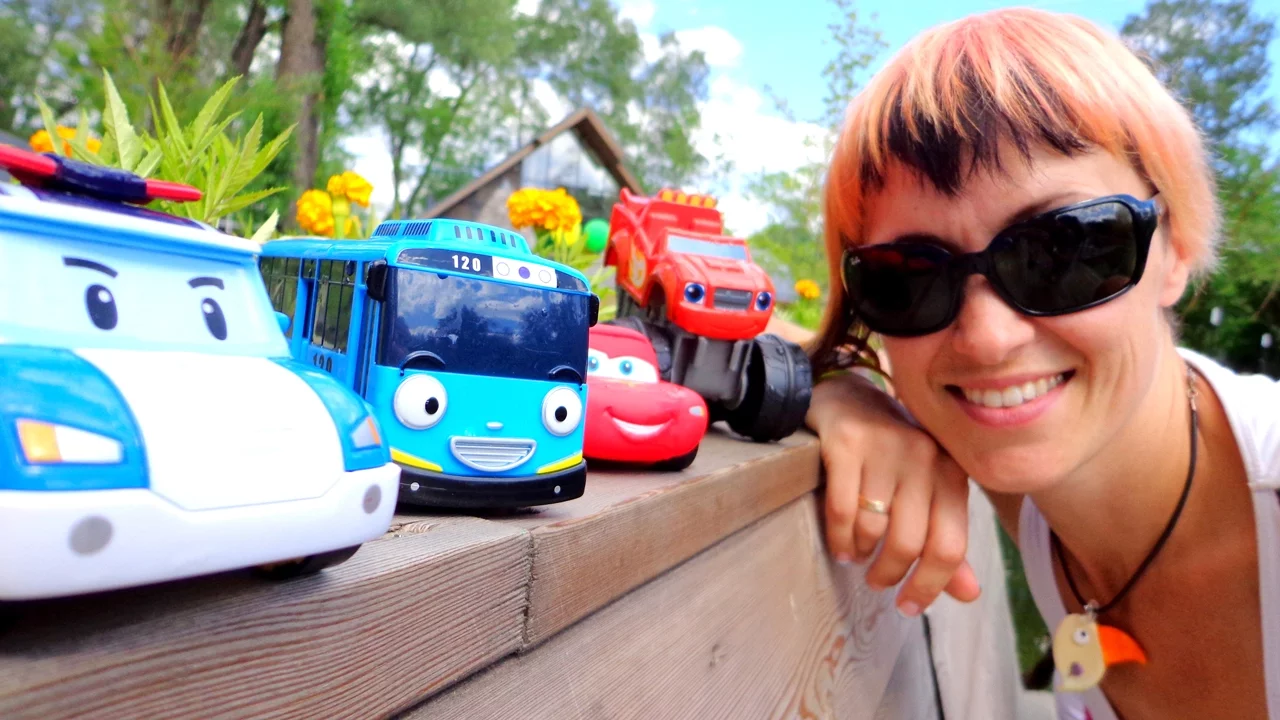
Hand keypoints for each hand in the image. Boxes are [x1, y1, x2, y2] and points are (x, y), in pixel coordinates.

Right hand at [807, 371, 981, 614]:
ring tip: (854, 554)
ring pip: (873, 527)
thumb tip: (970, 594)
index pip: (950, 545)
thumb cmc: (893, 456)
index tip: (908, 607)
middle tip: (876, 582)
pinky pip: (841, 509)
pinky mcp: (846, 443)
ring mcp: (885, 447)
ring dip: (860, 552)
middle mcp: (924, 456)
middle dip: (888, 573)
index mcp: (952, 472)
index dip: (930, 585)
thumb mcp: (926, 492)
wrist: (848, 399)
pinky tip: (839, 544)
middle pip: (909, 542)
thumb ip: (944, 540)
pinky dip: (838, 536)